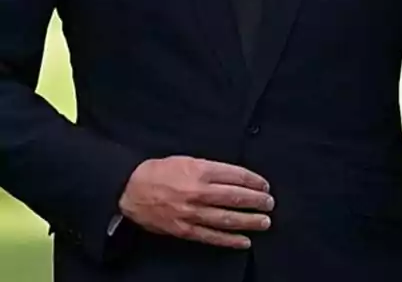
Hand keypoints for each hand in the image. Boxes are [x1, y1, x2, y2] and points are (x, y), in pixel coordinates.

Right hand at [117, 157, 273, 248]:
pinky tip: (244, 241)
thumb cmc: (161, 171)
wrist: (131, 189)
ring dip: (249, 221)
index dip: (255, 182)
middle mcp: (198, 192)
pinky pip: (210, 236)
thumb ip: (212, 168)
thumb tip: (237, 177)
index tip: (265, 186)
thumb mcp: (189, 160)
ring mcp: (191, 213)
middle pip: (235, 197)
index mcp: (201, 171)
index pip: (237, 176)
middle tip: (270, 203)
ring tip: (264, 222)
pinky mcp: (184, 229)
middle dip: (257, 201)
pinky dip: (229, 240)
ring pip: (227, 218)